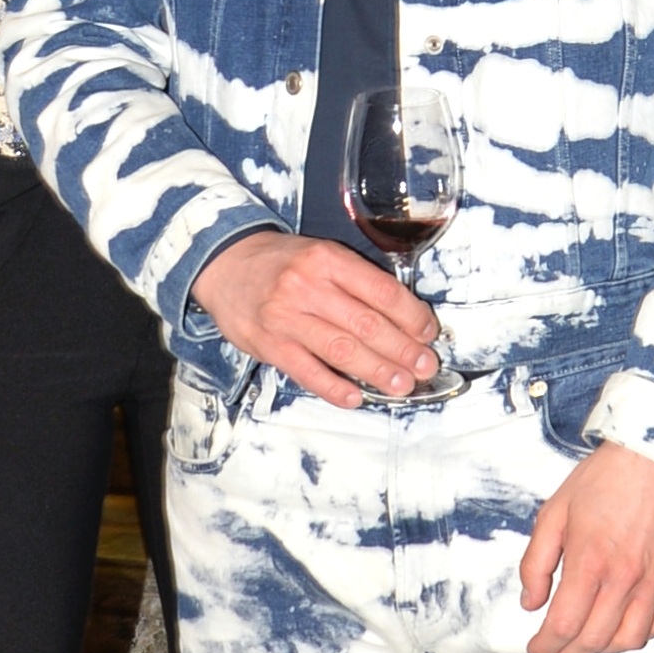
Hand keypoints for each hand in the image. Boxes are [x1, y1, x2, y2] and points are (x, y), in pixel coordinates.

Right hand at [192, 229, 440, 406]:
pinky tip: (356, 397)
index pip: (381, 291)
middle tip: (425, 367)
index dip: (411, 316)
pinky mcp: (269, 345)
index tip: (428, 333)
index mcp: (328, 259)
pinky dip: (334, 388)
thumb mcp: (320, 255)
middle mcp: (308, 286)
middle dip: (403, 350)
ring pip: (342, 350)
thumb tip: (402, 318)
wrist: (224, 264)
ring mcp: (286, 318)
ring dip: (377, 372)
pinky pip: (307, 371)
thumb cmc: (282, 263)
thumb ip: (356, 281)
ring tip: (402, 385)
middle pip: (366, 324)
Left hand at [519, 440, 653, 652]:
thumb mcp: (554, 512)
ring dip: (602, 649)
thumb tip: (530, 602)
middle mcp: (625, 579)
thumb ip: (536, 562)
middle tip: (554, 652)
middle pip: (594, 640)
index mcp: (590, 561)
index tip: (536, 648)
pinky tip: (621, 626)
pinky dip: (638, 635)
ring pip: (629, 641)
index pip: (565, 624)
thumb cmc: (602, 480)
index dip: (546, 645)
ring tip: (585, 640)